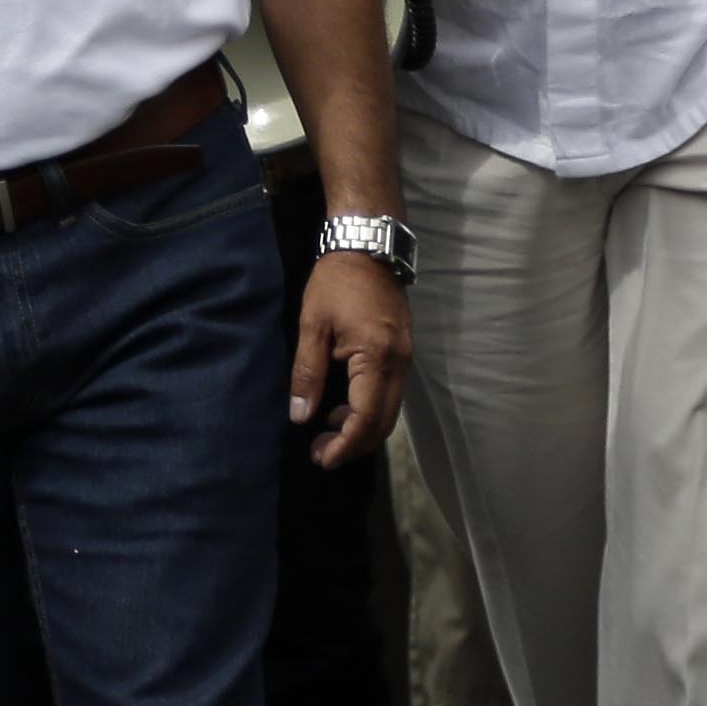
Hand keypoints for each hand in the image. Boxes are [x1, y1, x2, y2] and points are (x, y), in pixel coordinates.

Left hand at [292, 250, 410, 465]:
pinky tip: (343, 407)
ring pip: (390, 410)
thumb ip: (307, 373)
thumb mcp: (312, 326)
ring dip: (361, 428)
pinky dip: (369, 409)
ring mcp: (405, 358)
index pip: (365, 418)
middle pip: (384, 423)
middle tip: (320, 451)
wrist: (368, 247)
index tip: (321, 458)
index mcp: (376, 358)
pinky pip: (390, 393)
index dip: (344, 445)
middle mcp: (399, 363)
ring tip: (327, 431)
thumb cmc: (336, 283)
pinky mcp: (402, 351)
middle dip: (353, 444)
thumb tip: (301, 416)